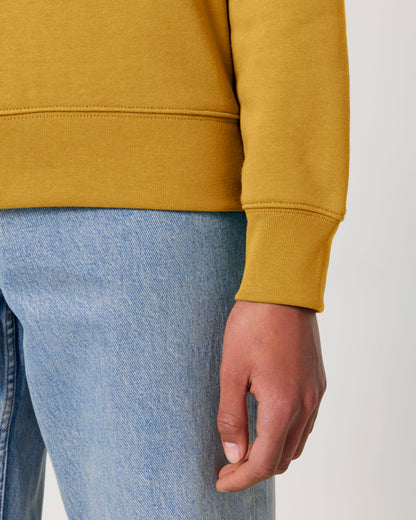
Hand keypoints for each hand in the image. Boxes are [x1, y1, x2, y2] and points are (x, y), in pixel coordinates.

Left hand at [216, 300, 326, 491]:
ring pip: (296, 443)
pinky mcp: (318, 383)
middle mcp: (305, 405)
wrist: (282, 291)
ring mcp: (315, 394)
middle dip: (254, 469)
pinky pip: (305, 423)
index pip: (263, 462)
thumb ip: (232, 416)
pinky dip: (286, 435)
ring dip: (272, 453)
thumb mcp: (232, 371)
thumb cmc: (252, 326)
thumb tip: (234, 453)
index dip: (240, 478)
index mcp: (282, 405)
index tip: (221, 480)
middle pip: (282, 458)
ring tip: (246, 448)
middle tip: (228, 464)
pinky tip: (267, 424)